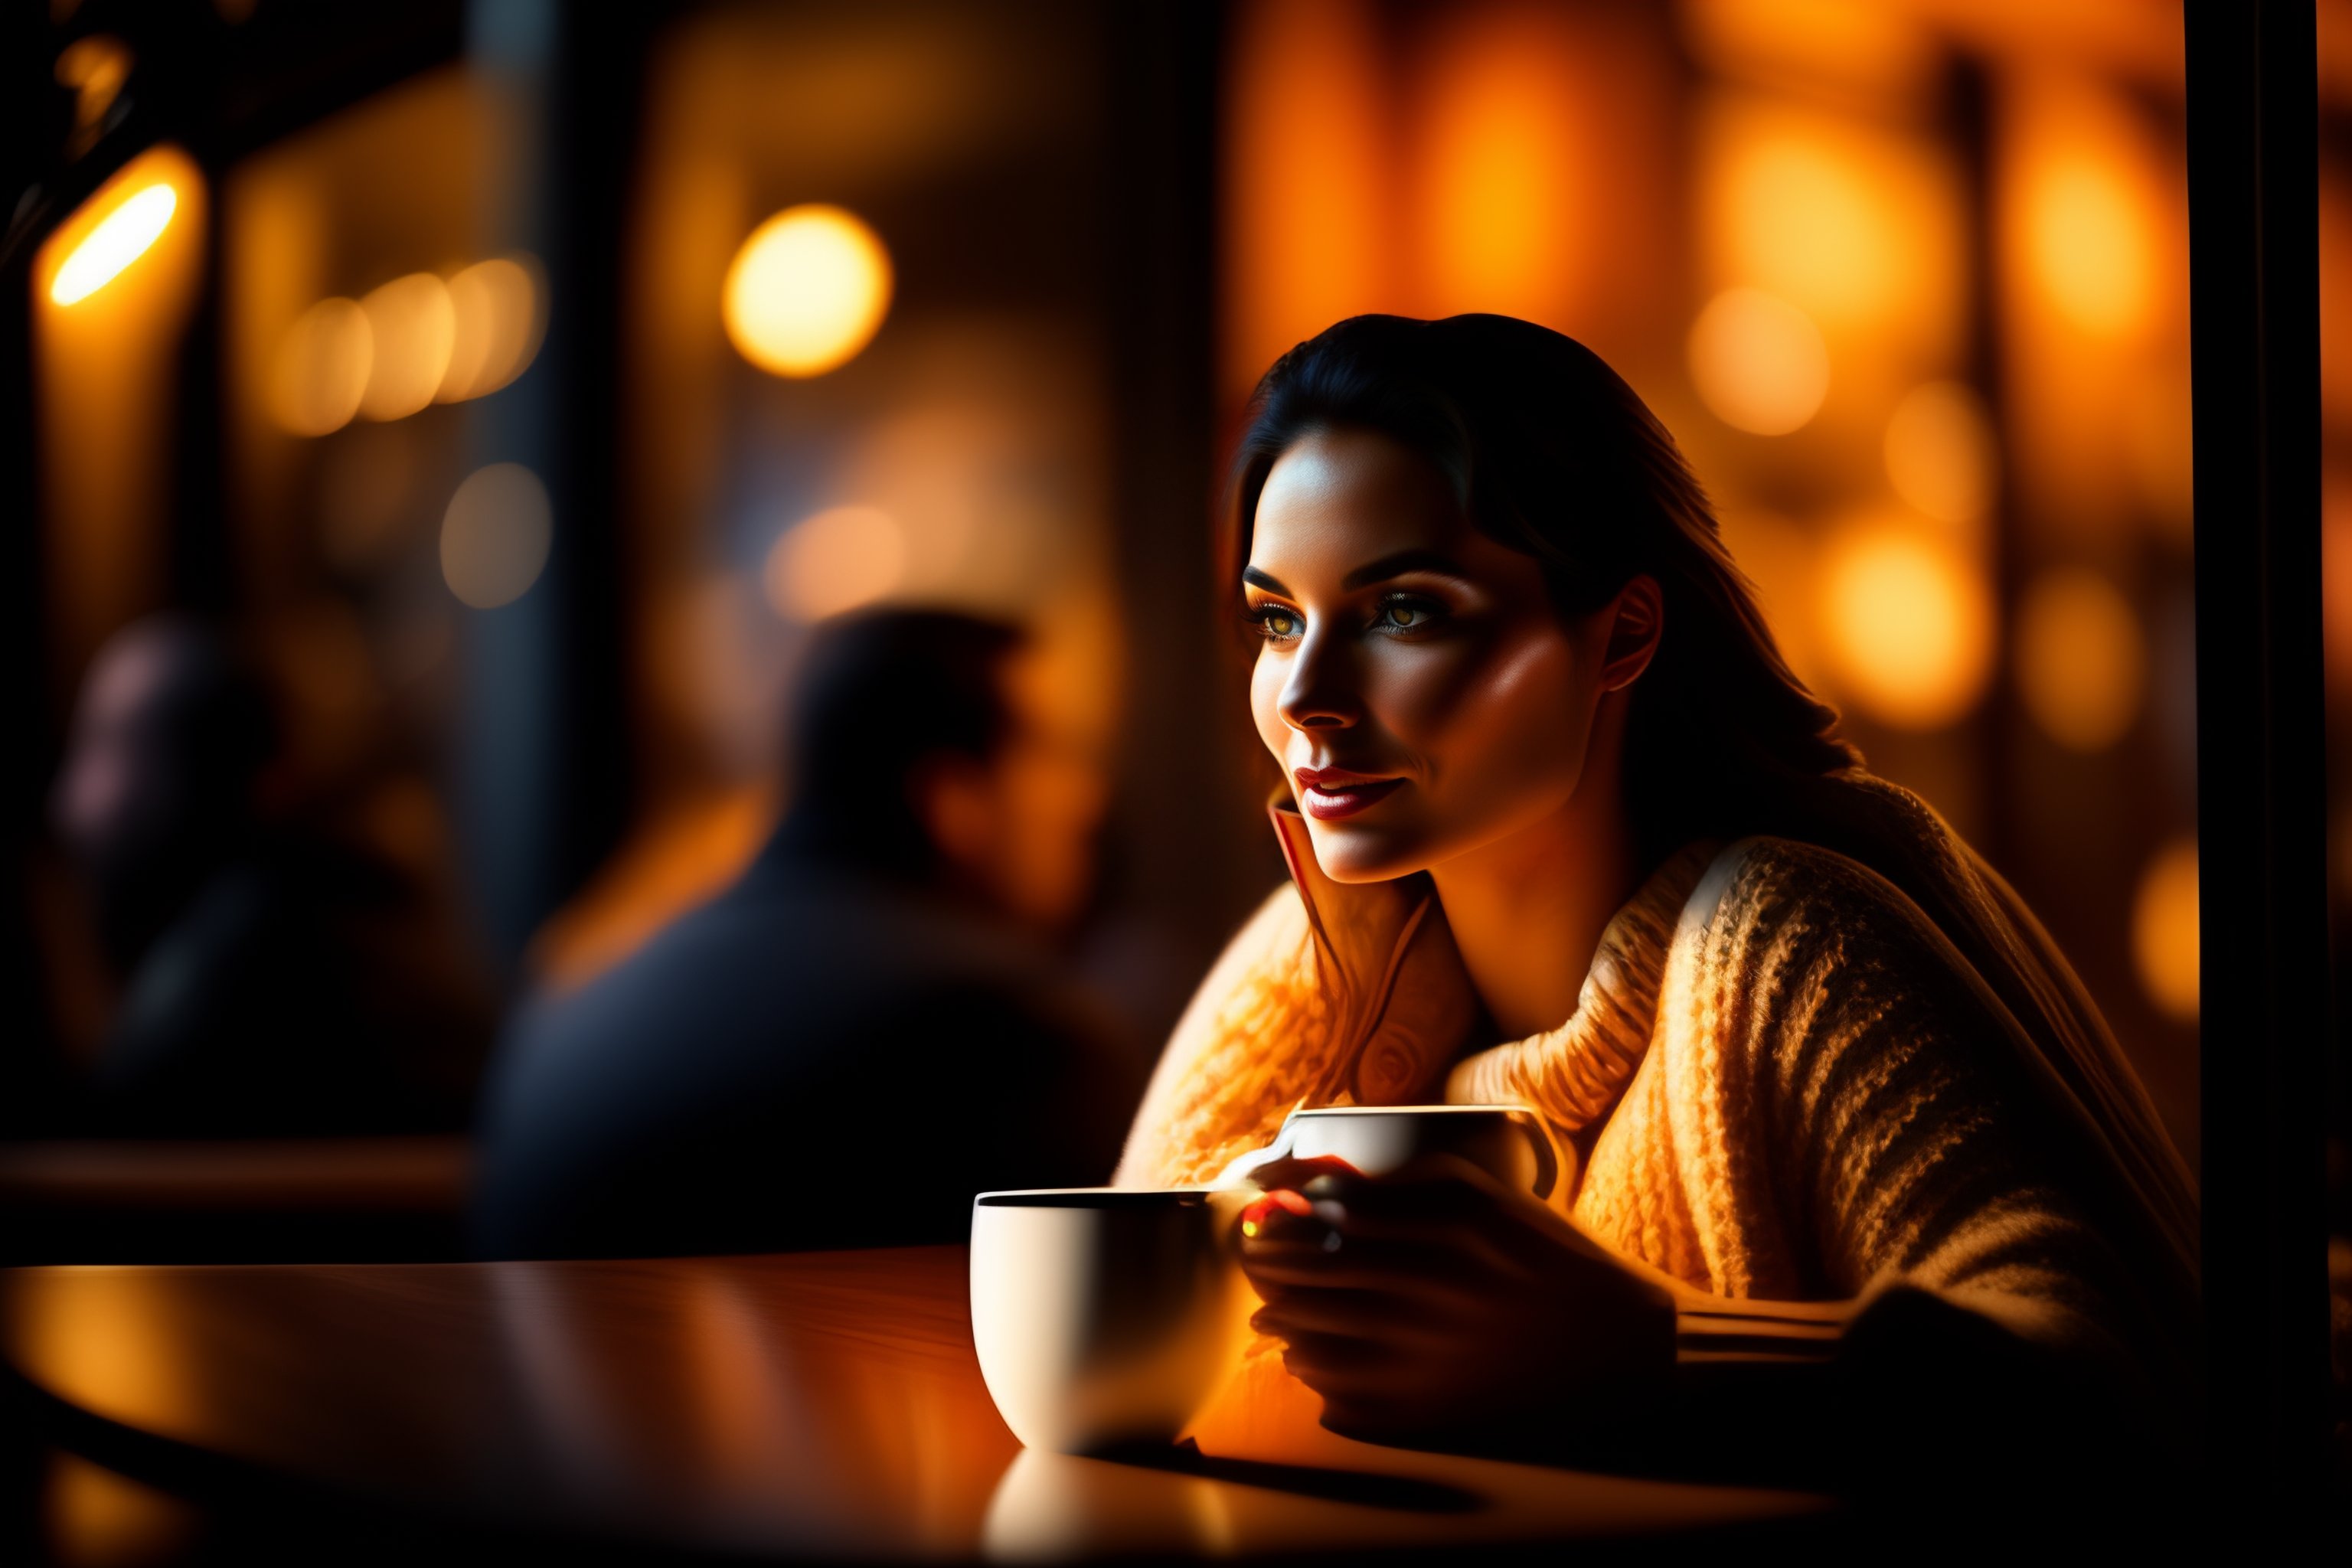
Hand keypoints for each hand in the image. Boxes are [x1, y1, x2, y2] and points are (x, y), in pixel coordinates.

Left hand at [1236, 1153, 1674, 1443]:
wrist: (1617, 1348)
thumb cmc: (1542, 1258)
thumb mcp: (1480, 1198)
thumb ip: (1397, 1185)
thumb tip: (1310, 1186)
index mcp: (1447, 1221)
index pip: (1325, 1209)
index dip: (1278, 1208)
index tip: (1260, 1208)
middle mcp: (1433, 1283)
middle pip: (1307, 1269)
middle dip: (1268, 1262)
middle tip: (1257, 1257)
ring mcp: (1427, 1350)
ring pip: (1309, 1332)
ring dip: (1279, 1317)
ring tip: (1274, 1311)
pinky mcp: (1427, 1407)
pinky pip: (1334, 1390)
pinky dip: (1310, 1371)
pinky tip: (1310, 1357)